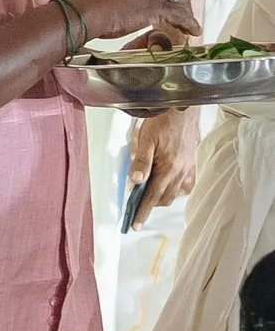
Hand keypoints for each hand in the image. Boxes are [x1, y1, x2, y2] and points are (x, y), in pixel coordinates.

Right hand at [64, 0, 198, 43]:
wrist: (80, 14)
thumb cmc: (85, 6)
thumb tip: (131, 1)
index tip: (162, 1)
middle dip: (175, 2)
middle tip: (179, 15)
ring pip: (178, 0)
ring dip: (184, 13)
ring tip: (187, 25)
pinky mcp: (158, 4)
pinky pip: (179, 15)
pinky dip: (188, 24)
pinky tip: (192, 30)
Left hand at [126, 106, 198, 224]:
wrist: (182, 106)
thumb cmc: (162, 120)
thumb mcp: (145, 140)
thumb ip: (141, 162)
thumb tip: (136, 182)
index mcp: (169, 167)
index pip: (153, 196)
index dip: (143, 211)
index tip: (135, 224)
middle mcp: (182, 170)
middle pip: (166, 197)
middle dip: (152, 205)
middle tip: (137, 207)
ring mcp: (190, 166)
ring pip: (177, 191)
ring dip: (164, 196)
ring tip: (150, 195)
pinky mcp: (193, 160)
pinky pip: (187, 182)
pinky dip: (177, 187)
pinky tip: (169, 183)